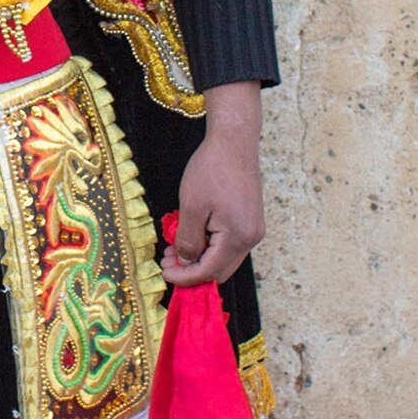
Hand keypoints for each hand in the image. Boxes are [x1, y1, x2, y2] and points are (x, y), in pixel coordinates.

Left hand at [161, 82, 264, 290]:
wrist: (234, 141)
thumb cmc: (211, 169)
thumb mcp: (191, 206)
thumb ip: (188, 239)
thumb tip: (185, 262)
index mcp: (238, 237)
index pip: (210, 271)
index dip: (185, 277)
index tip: (163, 272)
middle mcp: (251, 238)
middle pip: (220, 271)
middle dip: (192, 271)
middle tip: (167, 260)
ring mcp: (253, 229)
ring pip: (225, 259)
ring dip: (201, 259)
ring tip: (176, 247)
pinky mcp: (250, 220)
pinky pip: (229, 244)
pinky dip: (210, 246)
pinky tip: (192, 234)